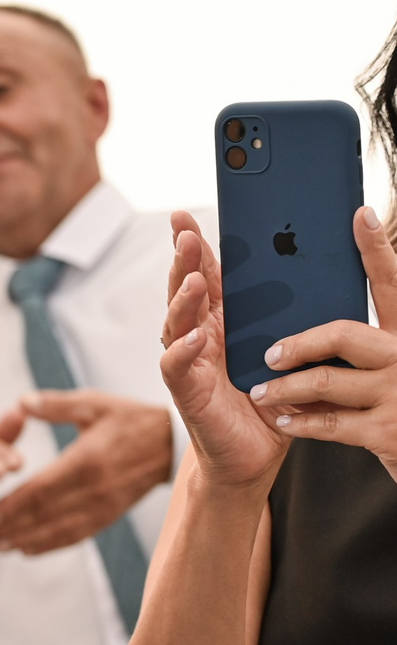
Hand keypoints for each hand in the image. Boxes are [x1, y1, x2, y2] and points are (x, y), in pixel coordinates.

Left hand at [0, 390, 173, 554]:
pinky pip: (78, 535)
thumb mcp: (95, 404)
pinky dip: (51, 545)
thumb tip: (21, 402)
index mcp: (86, 461)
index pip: (39, 490)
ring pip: (59, 530)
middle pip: (44, 515)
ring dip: (27, 540)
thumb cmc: (131, 419)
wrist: (175, 443)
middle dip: (10, 528)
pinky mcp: (112, 514)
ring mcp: (105, 506)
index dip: (10, 506)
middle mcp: (94, 489)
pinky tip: (29, 549)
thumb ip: (56, 405)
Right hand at [160, 210, 289, 491]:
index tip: (188, 215)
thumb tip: (323, 275)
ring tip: (191, 280)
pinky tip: (193, 337)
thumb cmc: (274, 400)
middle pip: (185, 289)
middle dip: (182, 259)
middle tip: (184, 231)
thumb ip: (296, 317)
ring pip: (175, 323)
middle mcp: (200, 337)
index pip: (209, 275)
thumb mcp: (293, 350)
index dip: (198, 246)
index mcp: (225, 321)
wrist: (258, 452)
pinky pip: (177, 368)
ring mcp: (190, 363)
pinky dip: (182, 352)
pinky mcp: (189, 393)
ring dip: (181, 300)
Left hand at [244, 205, 396, 483]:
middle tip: (269, 352)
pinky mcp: (386, 430)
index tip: (361, 214)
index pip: (392, 284)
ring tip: (261, 392)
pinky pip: (329, 423)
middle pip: (344, 332)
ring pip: (327, 379)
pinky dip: (300, 422)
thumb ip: (366, 343)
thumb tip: (314, 322)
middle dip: (299, 342)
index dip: (377, 250)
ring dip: (286, 387)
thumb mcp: (393, 365)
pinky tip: (283, 421)